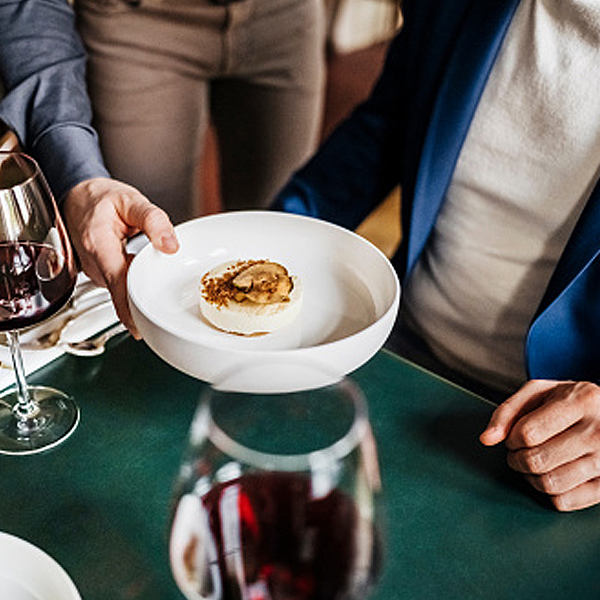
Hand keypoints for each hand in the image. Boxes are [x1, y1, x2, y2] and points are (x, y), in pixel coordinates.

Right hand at [62, 177, 178, 336]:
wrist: (78, 198)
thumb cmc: (100, 199)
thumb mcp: (130, 200)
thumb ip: (153, 220)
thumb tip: (171, 245)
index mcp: (99, 245)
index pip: (116, 283)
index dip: (128, 308)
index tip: (141, 326)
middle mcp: (95, 264)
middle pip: (122, 294)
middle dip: (144, 303)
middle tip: (170, 306)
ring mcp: (98, 273)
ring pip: (124, 292)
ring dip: (143, 291)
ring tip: (161, 282)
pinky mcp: (103, 275)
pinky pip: (122, 286)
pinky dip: (137, 285)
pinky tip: (148, 276)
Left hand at [480, 379, 599, 510]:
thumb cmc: (572, 402)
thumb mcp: (539, 393)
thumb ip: (508, 411)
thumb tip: (487, 439)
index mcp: (581, 401)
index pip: (528, 433)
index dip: (511, 438)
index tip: (514, 437)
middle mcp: (599, 431)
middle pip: (536, 461)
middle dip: (516, 458)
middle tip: (520, 451)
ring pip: (549, 484)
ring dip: (530, 477)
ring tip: (535, 462)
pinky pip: (565, 502)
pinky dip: (550, 493)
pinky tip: (554, 474)